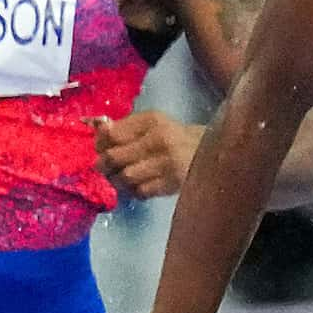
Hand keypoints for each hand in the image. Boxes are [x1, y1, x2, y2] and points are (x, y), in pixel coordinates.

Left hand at [88, 111, 202, 199]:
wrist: (215, 153)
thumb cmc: (178, 137)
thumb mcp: (154, 123)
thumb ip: (126, 127)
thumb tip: (97, 130)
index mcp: (153, 120)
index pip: (112, 134)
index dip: (99, 143)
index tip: (100, 147)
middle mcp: (159, 140)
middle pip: (115, 157)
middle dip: (104, 164)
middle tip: (103, 167)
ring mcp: (166, 164)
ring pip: (126, 177)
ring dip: (118, 180)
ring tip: (120, 177)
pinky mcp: (172, 184)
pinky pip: (141, 191)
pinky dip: (134, 190)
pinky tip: (138, 185)